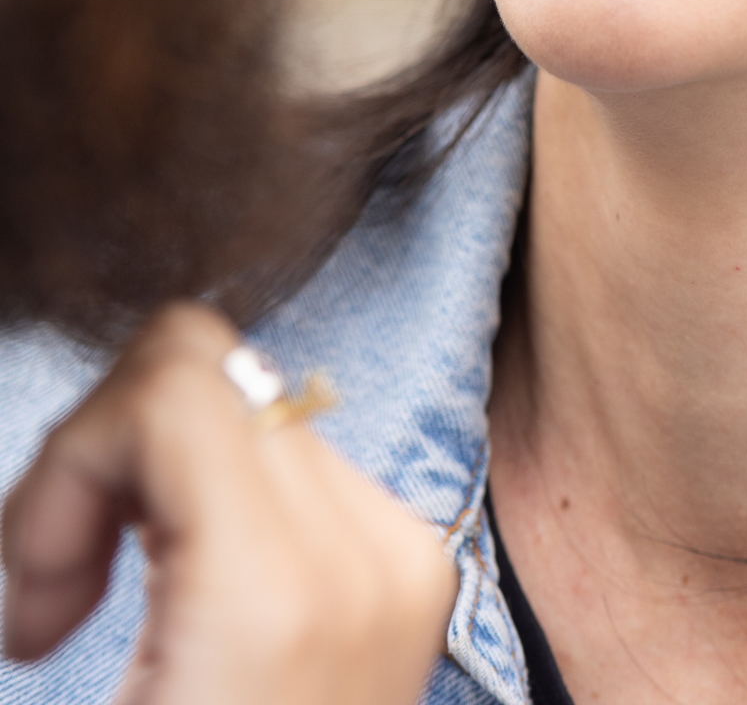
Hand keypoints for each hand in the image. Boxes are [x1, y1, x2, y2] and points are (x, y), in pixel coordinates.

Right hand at [2, 302, 456, 704]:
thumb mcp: (121, 687)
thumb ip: (137, 484)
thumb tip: (110, 421)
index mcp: (281, 585)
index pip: (174, 376)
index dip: (72, 457)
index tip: (38, 590)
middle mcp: (372, 544)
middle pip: (211, 369)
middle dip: (101, 461)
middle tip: (54, 599)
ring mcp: (404, 548)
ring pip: (248, 403)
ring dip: (151, 480)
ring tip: (100, 606)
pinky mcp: (413, 562)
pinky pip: (293, 458)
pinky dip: (210, 501)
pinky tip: (177, 600)